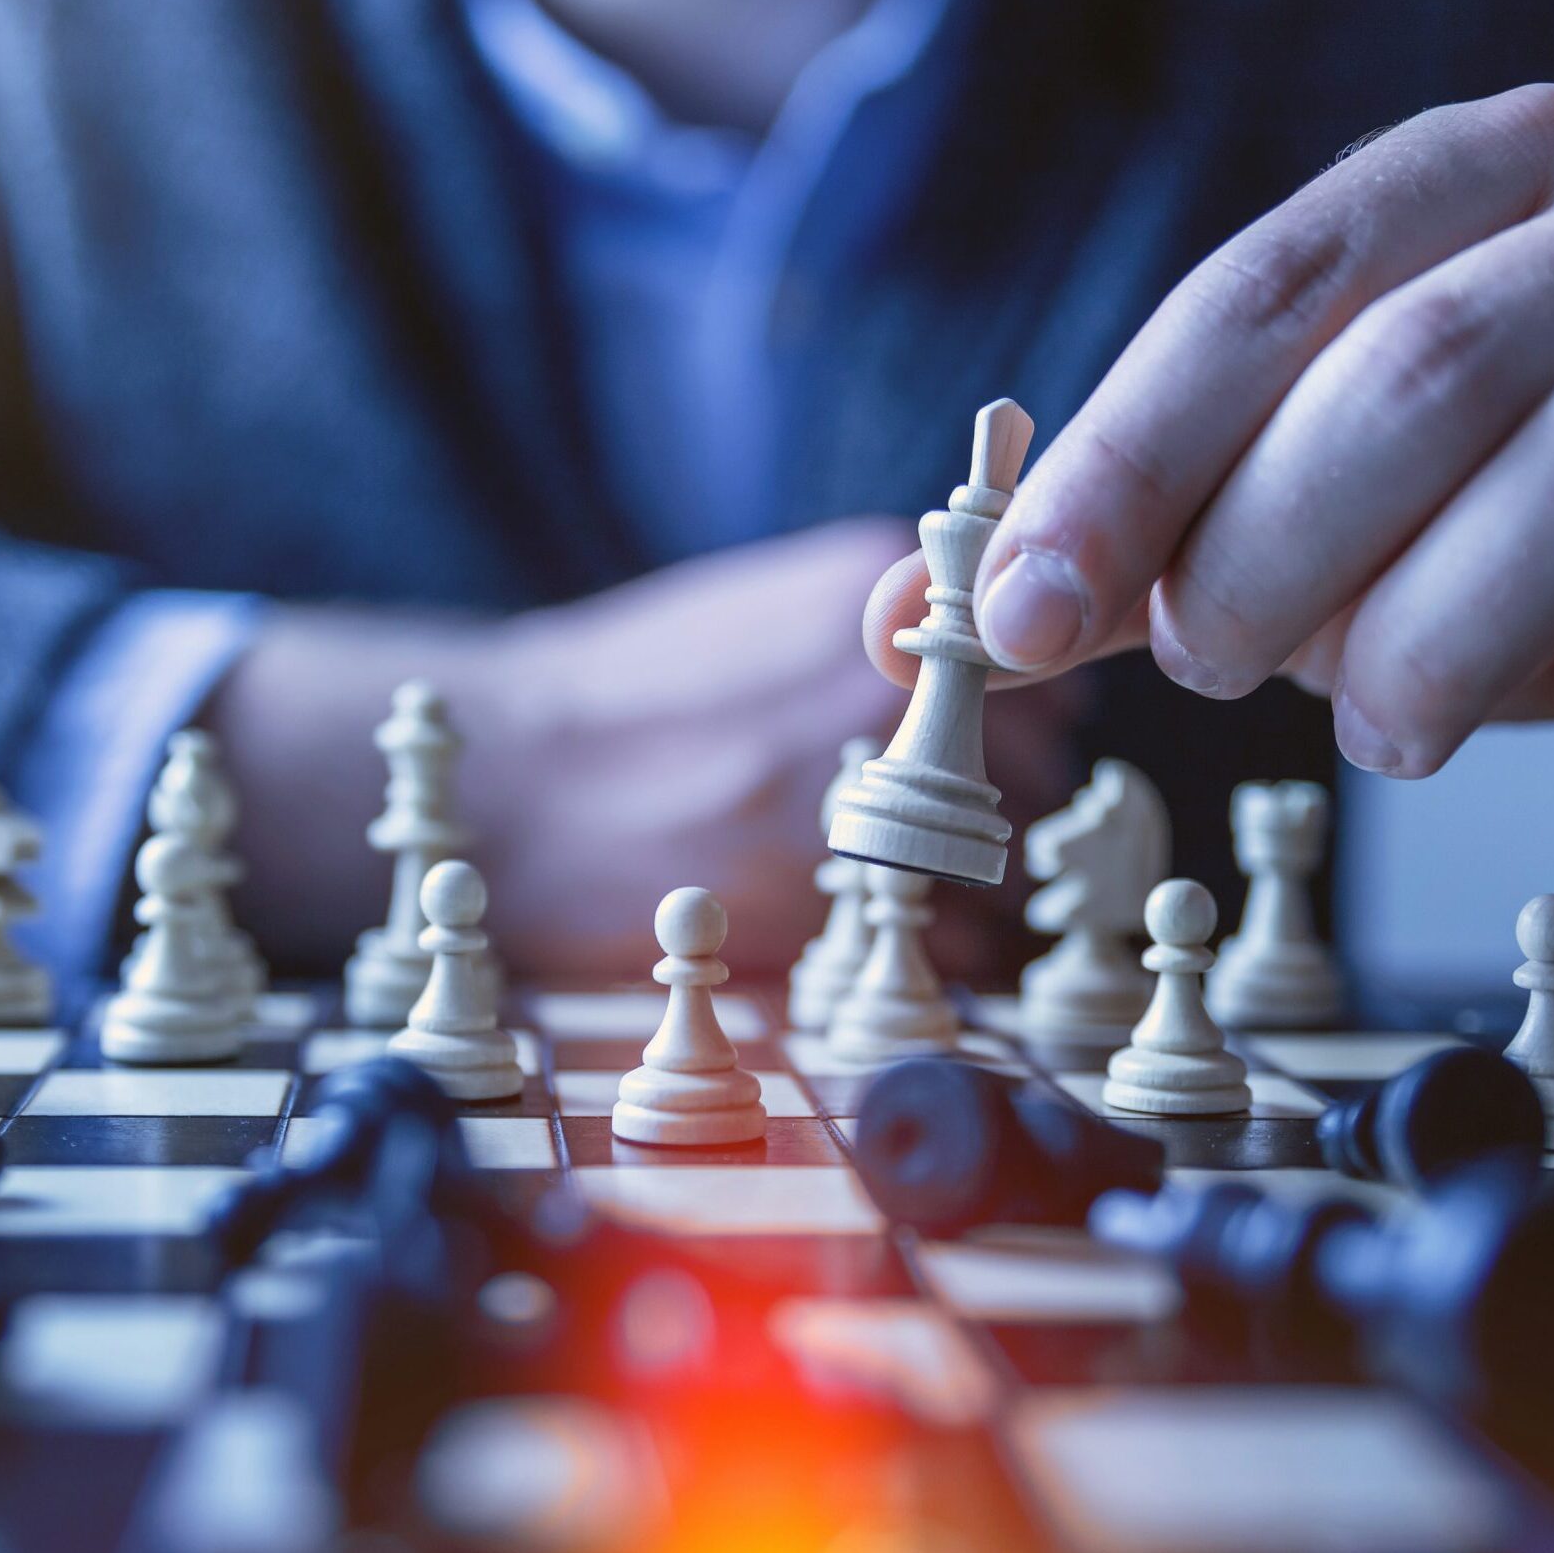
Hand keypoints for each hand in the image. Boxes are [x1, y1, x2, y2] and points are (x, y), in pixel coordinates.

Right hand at [214, 519, 1077, 977]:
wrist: (508, 780)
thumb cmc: (624, 701)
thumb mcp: (759, 610)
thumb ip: (878, 634)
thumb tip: (983, 675)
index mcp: (874, 595)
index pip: (1045, 669)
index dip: (1016, 726)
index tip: (974, 756)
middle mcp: (887, 687)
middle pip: (1036, 771)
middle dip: (993, 813)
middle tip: (917, 836)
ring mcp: (864, 793)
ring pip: (1005, 868)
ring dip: (970, 892)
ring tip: (884, 890)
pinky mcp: (830, 900)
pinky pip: (957, 947)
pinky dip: (935, 957)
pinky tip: (860, 934)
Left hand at [871, 84, 1553, 818]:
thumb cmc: (1489, 519)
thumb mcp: (1296, 501)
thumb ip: (1125, 545)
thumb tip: (907, 621)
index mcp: (1471, 184)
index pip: (1264, 292)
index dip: (1126, 461)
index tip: (1019, 615)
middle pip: (1421, 370)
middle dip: (1272, 555)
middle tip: (1220, 664)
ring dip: (1435, 641)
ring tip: (1379, 726)